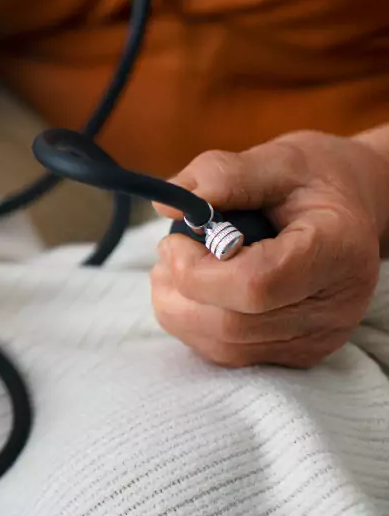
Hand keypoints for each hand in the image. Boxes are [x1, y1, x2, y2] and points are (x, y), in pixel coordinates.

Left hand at [151, 130, 388, 368]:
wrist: (347, 212)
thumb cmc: (310, 182)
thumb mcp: (274, 161)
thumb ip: (222, 176)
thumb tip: (168, 206)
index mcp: (336, 250)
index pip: (255, 285)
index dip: (197, 269)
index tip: (173, 239)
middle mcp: (334, 307)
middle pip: (232, 324)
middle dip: (180, 289)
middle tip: (167, 251)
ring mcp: (317, 338)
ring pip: (223, 346)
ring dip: (179, 308)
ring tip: (175, 266)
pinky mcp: (297, 354)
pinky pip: (228, 353)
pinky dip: (195, 323)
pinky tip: (196, 289)